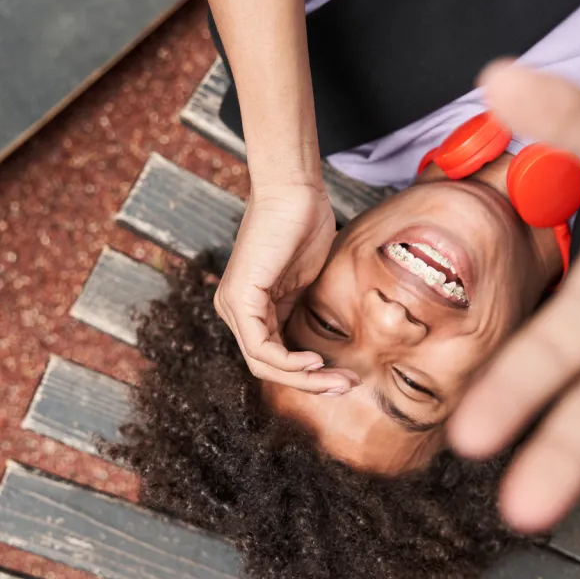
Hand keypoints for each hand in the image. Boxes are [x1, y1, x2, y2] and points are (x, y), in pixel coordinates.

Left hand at [215, 179, 357, 391]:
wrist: (295, 191)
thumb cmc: (304, 227)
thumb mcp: (304, 282)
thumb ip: (301, 313)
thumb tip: (321, 347)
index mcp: (249, 310)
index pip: (273, 359)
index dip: (308, 377)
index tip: (342, 377)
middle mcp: (234, 311)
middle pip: (267, 368)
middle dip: (310, 384)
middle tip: (346, 387)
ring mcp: (233, 306)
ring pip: (263, 364)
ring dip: (305, 378)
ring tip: (338, 380)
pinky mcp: (239, 299)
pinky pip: (260, 348)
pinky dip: (290, 361)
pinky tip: (315, 361)